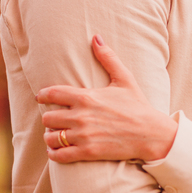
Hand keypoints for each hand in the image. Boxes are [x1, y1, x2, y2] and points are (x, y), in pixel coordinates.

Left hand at [38, 36, 178, 162]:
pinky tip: (56, 150)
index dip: (43, 95)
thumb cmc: (137, 106)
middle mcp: (81, 116)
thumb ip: (108, 58)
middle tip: (54, 119)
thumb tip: (96, 37)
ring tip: (55, 135)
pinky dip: (54, 153)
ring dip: (50, 136)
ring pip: (51, 137)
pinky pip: (59, 155)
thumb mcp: (124, 79)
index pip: (52, 94)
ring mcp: (83, 135)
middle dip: (49, 118)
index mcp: (86, 97)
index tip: (41, 97)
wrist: (151, 133)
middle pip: (48, 117)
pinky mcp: (87, 152)